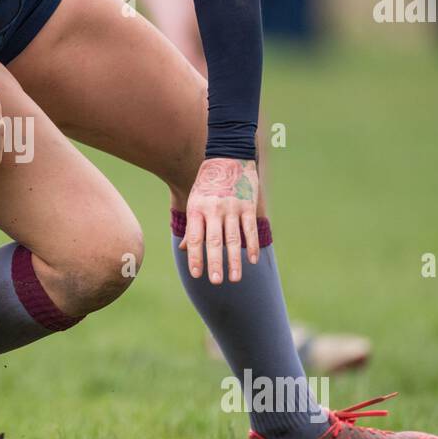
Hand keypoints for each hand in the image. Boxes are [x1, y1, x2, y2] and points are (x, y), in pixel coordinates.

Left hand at [181, 158, 259, 283]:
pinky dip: (252, 245)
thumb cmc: (208, 184)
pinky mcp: (248, 204)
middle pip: (213, 241)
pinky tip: (253, 260)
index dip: (195, 257)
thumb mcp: (194, 201)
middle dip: (214, 263)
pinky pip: (250, 229)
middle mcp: (213, 209)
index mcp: (197, 209)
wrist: (228, 156)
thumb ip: (192, 226)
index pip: (195, 238)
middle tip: (216, 282)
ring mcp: (232, 207)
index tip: (197, 275)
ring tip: (234, 279)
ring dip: (234, 260)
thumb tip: (185, 250)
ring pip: (233, 238)